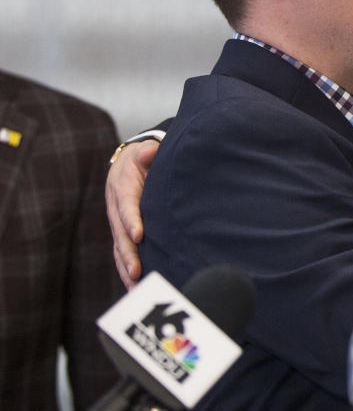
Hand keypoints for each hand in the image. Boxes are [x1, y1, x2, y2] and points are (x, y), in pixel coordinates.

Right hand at [105, 140, 157, 287]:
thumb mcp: (144, 151)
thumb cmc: (143, 158)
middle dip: (129, 254)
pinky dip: (127, 270)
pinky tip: (135, 287)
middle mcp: (116, 209)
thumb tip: (150, 152)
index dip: (132, 220)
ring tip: (136, 286)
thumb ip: (148, 152)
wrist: (128, 164)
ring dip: (126, 267)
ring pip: (120, 248)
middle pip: (121, 234)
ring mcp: (117, 224)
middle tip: (137, 271)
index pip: (127, 206)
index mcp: (123, 189)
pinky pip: (122, 253)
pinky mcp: (122, 234)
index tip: (139, 234)